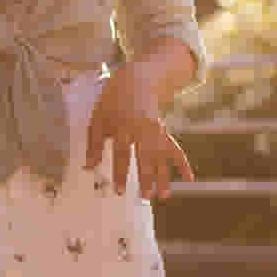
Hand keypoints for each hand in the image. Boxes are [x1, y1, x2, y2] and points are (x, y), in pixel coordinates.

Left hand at [85, 62, 192, 199]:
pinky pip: (175, 149)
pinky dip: (183, 163)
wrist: (136, 79)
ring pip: (161, 155)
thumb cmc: (112, 102)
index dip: (121, 172)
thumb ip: (93, 144)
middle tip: (145, 196)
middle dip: (146, 177)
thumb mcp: (98, 118)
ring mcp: (155, 129)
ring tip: (163, 196)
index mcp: (123, 125)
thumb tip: (88, 167)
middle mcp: (141, 128)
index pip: (122, 152)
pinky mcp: (163, 131)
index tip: (119, 190)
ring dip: (164, 176)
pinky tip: (188, 178)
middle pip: (145, 156)